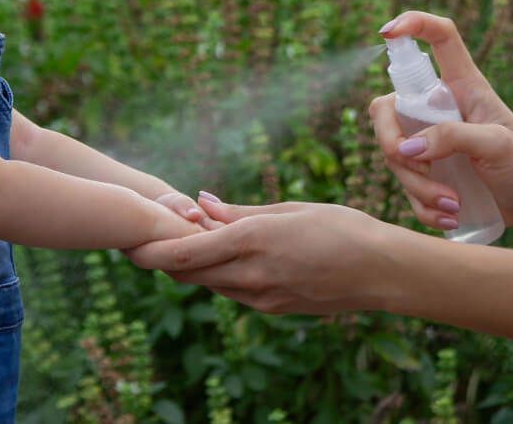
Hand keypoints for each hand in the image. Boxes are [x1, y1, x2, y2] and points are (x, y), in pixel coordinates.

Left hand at [127, 196, 392, 314]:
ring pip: (208, 283)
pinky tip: (223, 256)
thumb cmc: (340, 228)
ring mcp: (261, 297)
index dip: (151, 249)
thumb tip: (200, 203)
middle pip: (187, 272)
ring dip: (193, 265)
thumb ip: (239, 211)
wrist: (381, 271)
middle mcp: (250, 275)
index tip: (131, 239)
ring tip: (186, 240)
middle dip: (164, 257)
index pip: (183, 252)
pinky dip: (219, 274)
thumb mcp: (288, 209)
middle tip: (147, 237)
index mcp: (252, 241)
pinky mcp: (272, 309)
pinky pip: (232, 292)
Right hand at [371, 11, 512, 228]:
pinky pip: (404, 189)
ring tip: (454, 205)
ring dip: (418, 187)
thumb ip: (452, 137)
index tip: (387, 32)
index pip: (437, 38)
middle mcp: (436, 110)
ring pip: (393, 156)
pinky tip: (451, 216)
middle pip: (386, 108)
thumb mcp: (496, 143)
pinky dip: (423, 207)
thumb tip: (405, 148)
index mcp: (459, 86)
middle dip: (389, 141)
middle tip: (416, 166)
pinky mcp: (425, 174)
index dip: (412, 24)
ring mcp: (426, 142)